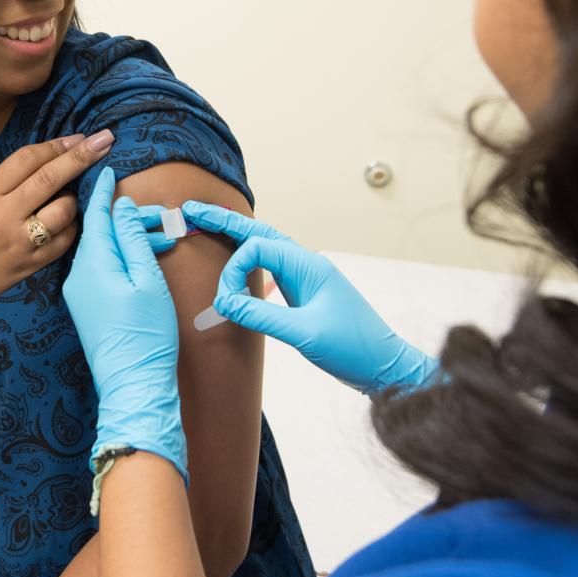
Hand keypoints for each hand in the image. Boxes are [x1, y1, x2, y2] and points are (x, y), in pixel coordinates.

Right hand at [0, 130, 114, 309]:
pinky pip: (67, 238)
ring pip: (64, 210)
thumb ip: (9, 180)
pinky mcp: (34, 265)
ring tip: (63, 199)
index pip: (25, 160)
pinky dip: (72, 225)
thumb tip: (55, 156)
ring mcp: (21, 243)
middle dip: (81, 156)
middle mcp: (4, 218)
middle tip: (104, 139)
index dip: (55, 145)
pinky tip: (64, 222)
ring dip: (72, 198)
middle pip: (49, 179)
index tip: (78, 137)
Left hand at [62, 167, 187, 489]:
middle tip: (154, 210)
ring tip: (159, 235)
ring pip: (101, 250)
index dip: (104, 188)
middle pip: (98, 230)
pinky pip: (100, 268)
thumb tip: (119, 207)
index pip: (95, 213)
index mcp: (92, 263)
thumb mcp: (146, 279)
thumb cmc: (146, 335)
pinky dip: (120, 256)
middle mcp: (78, 275)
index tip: (107, 164)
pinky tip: (141, 257)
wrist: (133, 385)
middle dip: (123, 215)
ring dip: (126, 237)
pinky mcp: (86, 306)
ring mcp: (80, 292)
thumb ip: (131, 239)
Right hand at [182, 202, 437, 393]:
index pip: (258, 249)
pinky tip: (238, 263)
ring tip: (208, 225)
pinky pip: (273, 268)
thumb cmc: (352, 349)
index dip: (233, 270)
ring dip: (237, 238)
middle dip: (226, 222)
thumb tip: (224, 303)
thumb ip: (261, 316)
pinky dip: (250, 261)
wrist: (384, 366)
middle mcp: (307, 266)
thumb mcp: (303, 333)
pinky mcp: (306, 294)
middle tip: (192, 211)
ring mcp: (307, 279)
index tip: (225, 301)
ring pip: (266, 248)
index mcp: (309, 266)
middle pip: (260, 234)